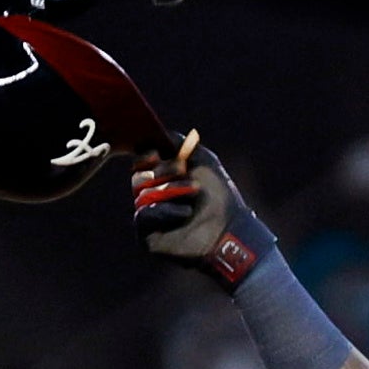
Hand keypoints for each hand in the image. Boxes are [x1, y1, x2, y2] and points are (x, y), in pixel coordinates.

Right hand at [128, 134, 254, 280]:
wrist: (230, 230)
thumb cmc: (219, 196)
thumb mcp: (203, 161)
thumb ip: (179, 143)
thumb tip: (156, 132)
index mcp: (162, 178)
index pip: (140, 161)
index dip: (146, 156)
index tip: (158, 154)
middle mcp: (153, 196)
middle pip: (138, 176)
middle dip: (164, 172)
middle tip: (185, 173)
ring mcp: (149, 217)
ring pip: (141, 195)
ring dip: (170, 190)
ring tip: (194, 194)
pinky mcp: (147, 236)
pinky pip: (142, 216)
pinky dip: (164, 211)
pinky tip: (184, 213)